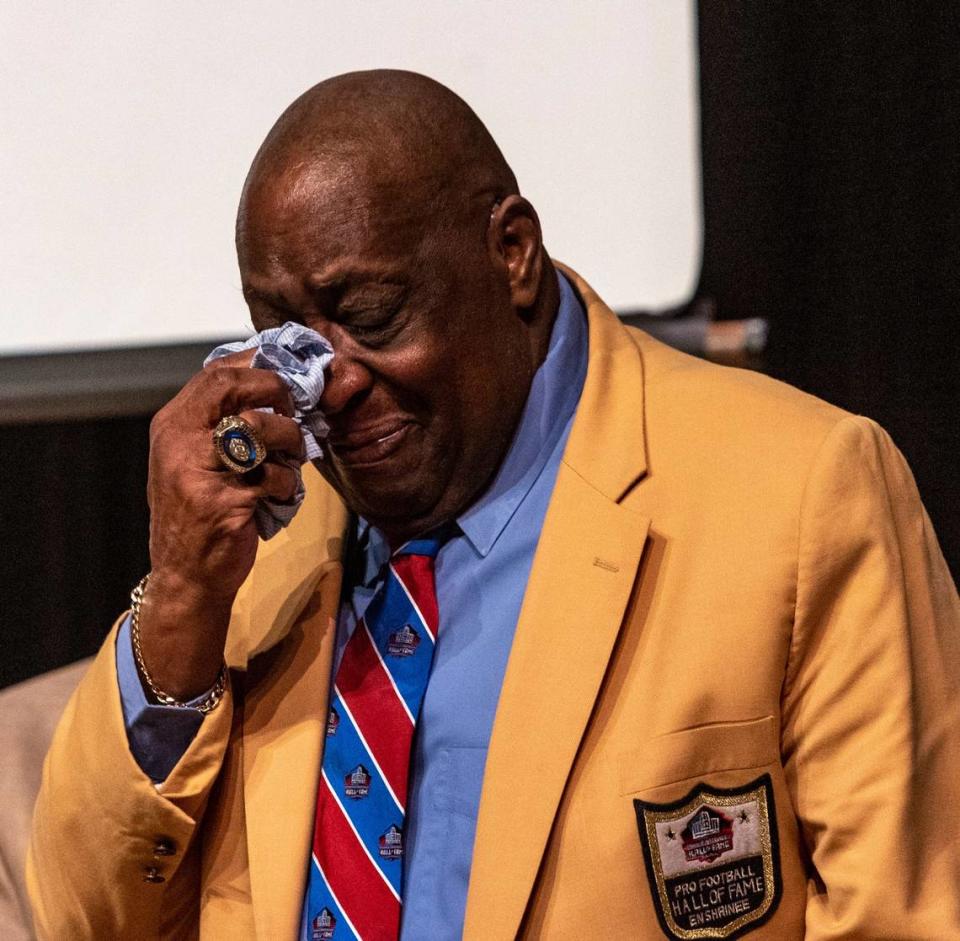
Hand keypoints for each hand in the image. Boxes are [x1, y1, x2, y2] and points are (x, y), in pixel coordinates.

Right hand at [136, 350, 304, 698]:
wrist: (187, 576)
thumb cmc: (201, 513)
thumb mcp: (199, 459)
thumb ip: (225, 422)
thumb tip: (279, 384)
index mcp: (173, 423)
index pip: (217, 372)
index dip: (259, 365)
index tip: (289, 373)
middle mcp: (178, 440)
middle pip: (233, 387)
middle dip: (276, 391)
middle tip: (296, 409)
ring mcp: (196, 471)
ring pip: (258, 428)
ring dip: (289, 441)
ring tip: (292, 459)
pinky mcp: (221, 502)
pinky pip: (272, 476)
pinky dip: (287, 485)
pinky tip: (279, 496)